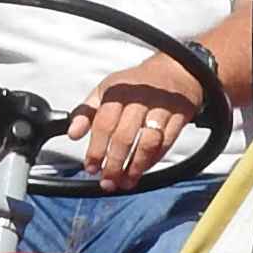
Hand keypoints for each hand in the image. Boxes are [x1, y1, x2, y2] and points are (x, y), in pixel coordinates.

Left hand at [71, 54, 204, 188]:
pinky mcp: (180, 117)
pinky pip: (166, 144)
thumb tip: (72, 134)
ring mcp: (161, 108)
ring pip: (147, 143)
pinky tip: (142, 170)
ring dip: (135, 166)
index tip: (91, 167)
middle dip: (114, 164)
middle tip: (108, 181)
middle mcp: (139, 99)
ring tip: (126, 181)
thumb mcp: (106, 90)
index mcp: (118, 92)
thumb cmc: (136, 84)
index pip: (103, 124)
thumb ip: (86, 112)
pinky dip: (153, 160)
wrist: (175, 71)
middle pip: (124, 137)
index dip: (96, 149)